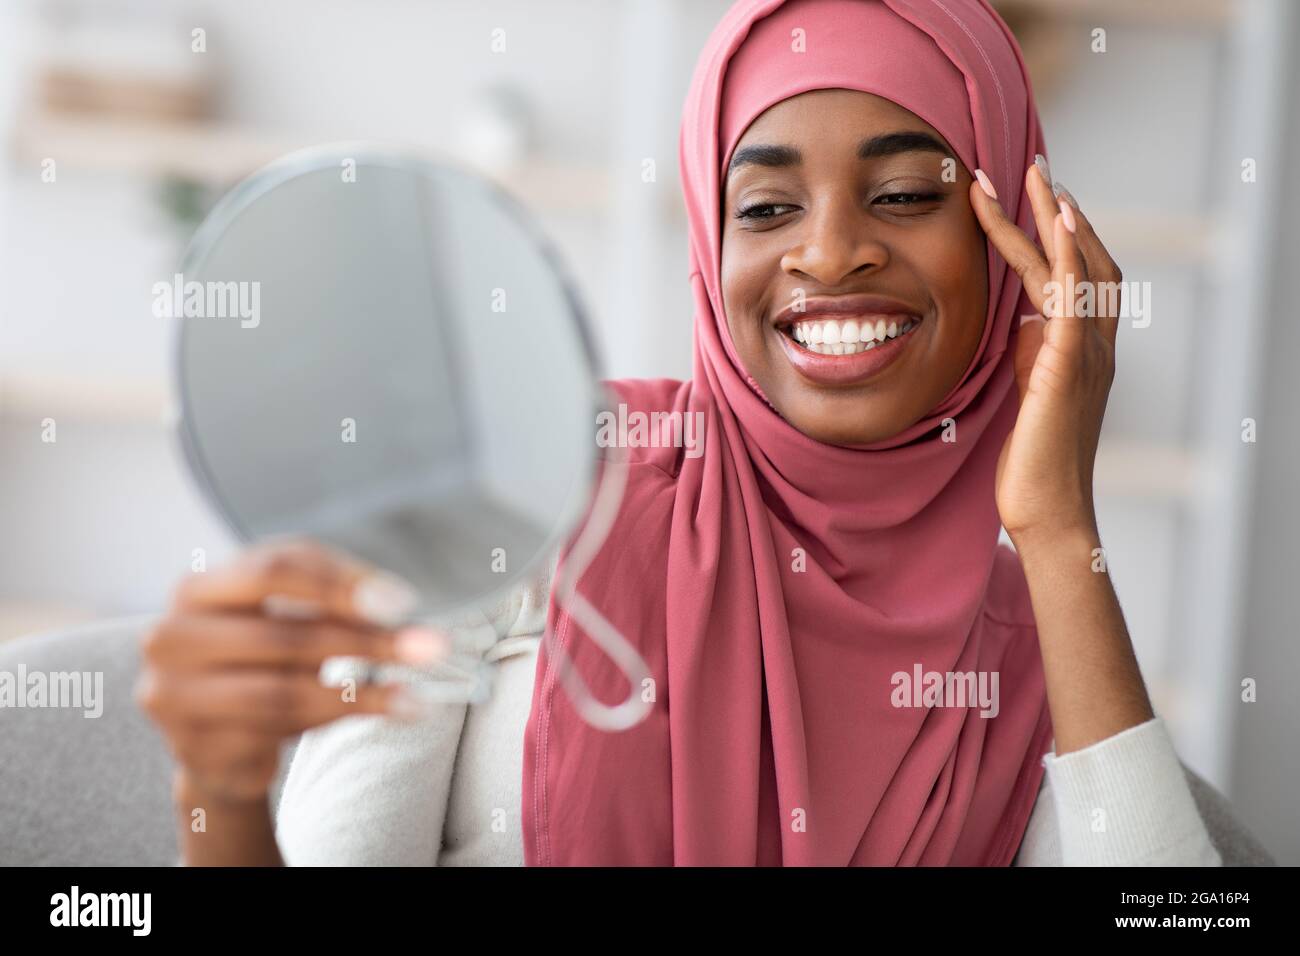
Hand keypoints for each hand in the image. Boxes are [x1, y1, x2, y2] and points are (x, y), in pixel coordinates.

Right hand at [136, 539, 449, 804]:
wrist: (216, 739)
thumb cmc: (260, 656)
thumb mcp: (285, 611)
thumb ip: (328, 595)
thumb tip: (394, 604)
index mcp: (197, 588)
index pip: (274, 570)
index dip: (342, 584)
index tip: (403, 601)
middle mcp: (171, 637)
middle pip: (284, 635)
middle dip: (366, 641)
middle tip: (430, 647)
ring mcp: (175, 697)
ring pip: (283, 691)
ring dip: (363, 692)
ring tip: (417, 695)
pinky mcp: (196, 747)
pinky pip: (281, 732)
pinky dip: (343, 719)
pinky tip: (389, 712)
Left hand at [970, 161, 1121, 542]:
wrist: (1045, 509)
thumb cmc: (1030, 459)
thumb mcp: (1028, 391)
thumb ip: (1031, 351)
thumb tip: (1021, 319)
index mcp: (1081, 348)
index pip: (1079, 275)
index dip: (1064, 233)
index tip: (1038, 197)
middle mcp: (1094, 343)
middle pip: (1085, 257)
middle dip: (1060, 210)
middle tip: (1036, 165)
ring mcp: (1087, 351)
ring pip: (1078, 265)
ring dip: (1055, 215)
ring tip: (1033, 172)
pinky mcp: (1068, 362)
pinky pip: (1073, 294)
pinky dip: (1069, 250)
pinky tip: (1059, 216)